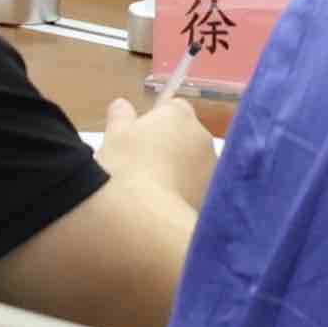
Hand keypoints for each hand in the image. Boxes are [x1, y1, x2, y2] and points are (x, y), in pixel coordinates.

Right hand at [97, 90, 216, 208]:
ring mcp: (212, 173)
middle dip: (171, 148)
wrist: (146, 221)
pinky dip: (186, 197)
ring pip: (195, 167)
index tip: (138, 137)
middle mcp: (203, 139)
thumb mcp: (114, 136)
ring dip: (181, 174)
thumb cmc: (125, 167)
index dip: (156, 121)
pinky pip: (198, 192)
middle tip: (142, 166)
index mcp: (179, 116)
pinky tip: (164, 210)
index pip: (173, 108)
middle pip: (187, 138)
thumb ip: (121, 116)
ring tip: (153, 193)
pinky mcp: (213, 202)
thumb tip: (122, 106)